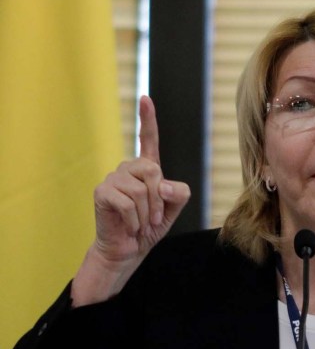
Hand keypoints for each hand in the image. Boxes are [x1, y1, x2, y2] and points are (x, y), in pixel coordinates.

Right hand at [72, 96, 189, 305]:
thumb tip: (165, 186)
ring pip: (141, 189)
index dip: (148, 119)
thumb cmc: (149, 227)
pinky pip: (127, 202)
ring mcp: (113, 178)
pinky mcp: (102, 192)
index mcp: (147, 169)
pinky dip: (134, 219)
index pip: (148, 139)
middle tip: (154, 218)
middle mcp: (129, 169)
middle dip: (159, 199)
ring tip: (141, 223)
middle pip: (153, 170)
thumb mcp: (172, 210)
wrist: (128, 249)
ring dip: (147, 212)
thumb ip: (178, 195)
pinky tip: (130, 226)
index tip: (145, 98)